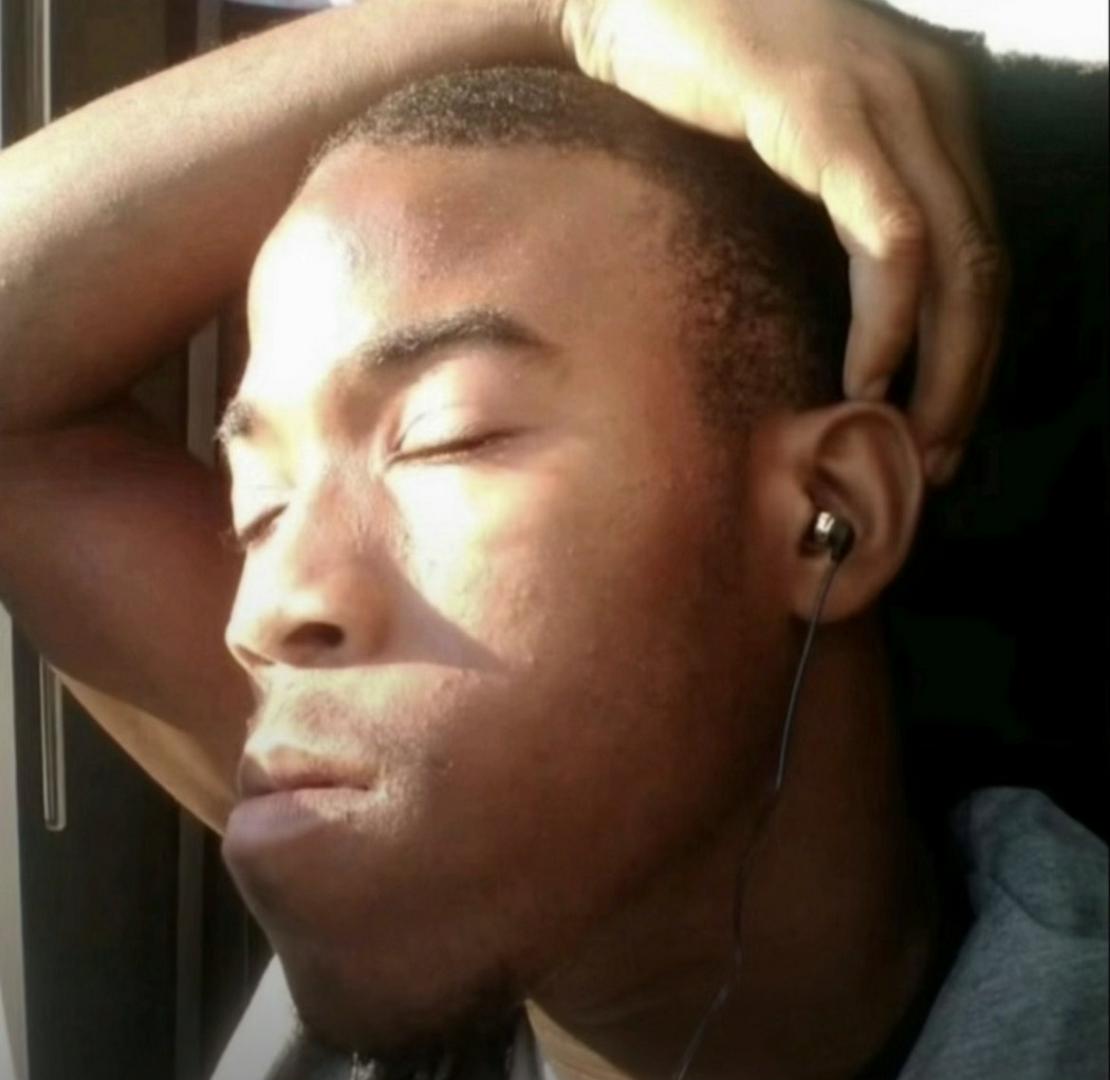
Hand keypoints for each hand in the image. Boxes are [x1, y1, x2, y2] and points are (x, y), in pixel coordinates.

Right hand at [562, 0, 1007, 482]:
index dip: (970, 352)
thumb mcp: (785, 151)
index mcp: (927, 111)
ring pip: (956, 259)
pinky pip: (888, 237)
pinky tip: (864, 376)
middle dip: (966, 377)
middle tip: (934, 458)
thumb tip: (832, 317)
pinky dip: (887, 320)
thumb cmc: (687, 83)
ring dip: (940, 367)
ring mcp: (883, 101)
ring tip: (902, 435)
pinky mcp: (825, 114)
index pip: (979, 251)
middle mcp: (928, 99)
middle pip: (984, 266)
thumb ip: (829, 208)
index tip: (935, 428)